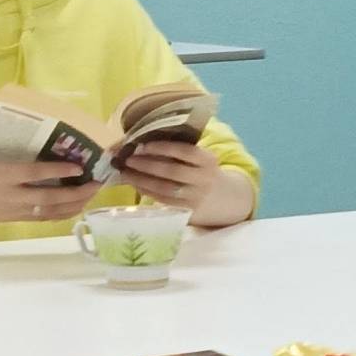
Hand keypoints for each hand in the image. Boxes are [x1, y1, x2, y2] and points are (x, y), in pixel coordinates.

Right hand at [0, 119, 95, 230]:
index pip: (34, 175)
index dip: (57, 172)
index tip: (78, 166)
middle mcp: (9, 195)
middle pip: (51, 197)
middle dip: (78, 191)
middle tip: (98, 181)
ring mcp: (12, 210)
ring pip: (50, 211)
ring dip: (75, 204)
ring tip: (93, 194)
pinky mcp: (11, 218)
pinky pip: (41, 218)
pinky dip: (60, 214)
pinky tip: (74, 207)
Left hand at [114, 137, 247, 226]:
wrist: (229, 200)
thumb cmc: (207, 174)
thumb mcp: (203, 161)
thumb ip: (182, 153)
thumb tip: (145, 144)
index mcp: (208, 161)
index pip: (185, 151)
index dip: (163, 148)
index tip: (143, 144)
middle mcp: (203, 179)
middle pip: (172, 171)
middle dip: (147, 164)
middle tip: (128, 159)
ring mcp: (195, 197)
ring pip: (165, 188)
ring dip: (141, 180)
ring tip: (126, 172)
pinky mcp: (187, 211)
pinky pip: (163, 200)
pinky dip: (146, 191)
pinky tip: (135, 184)